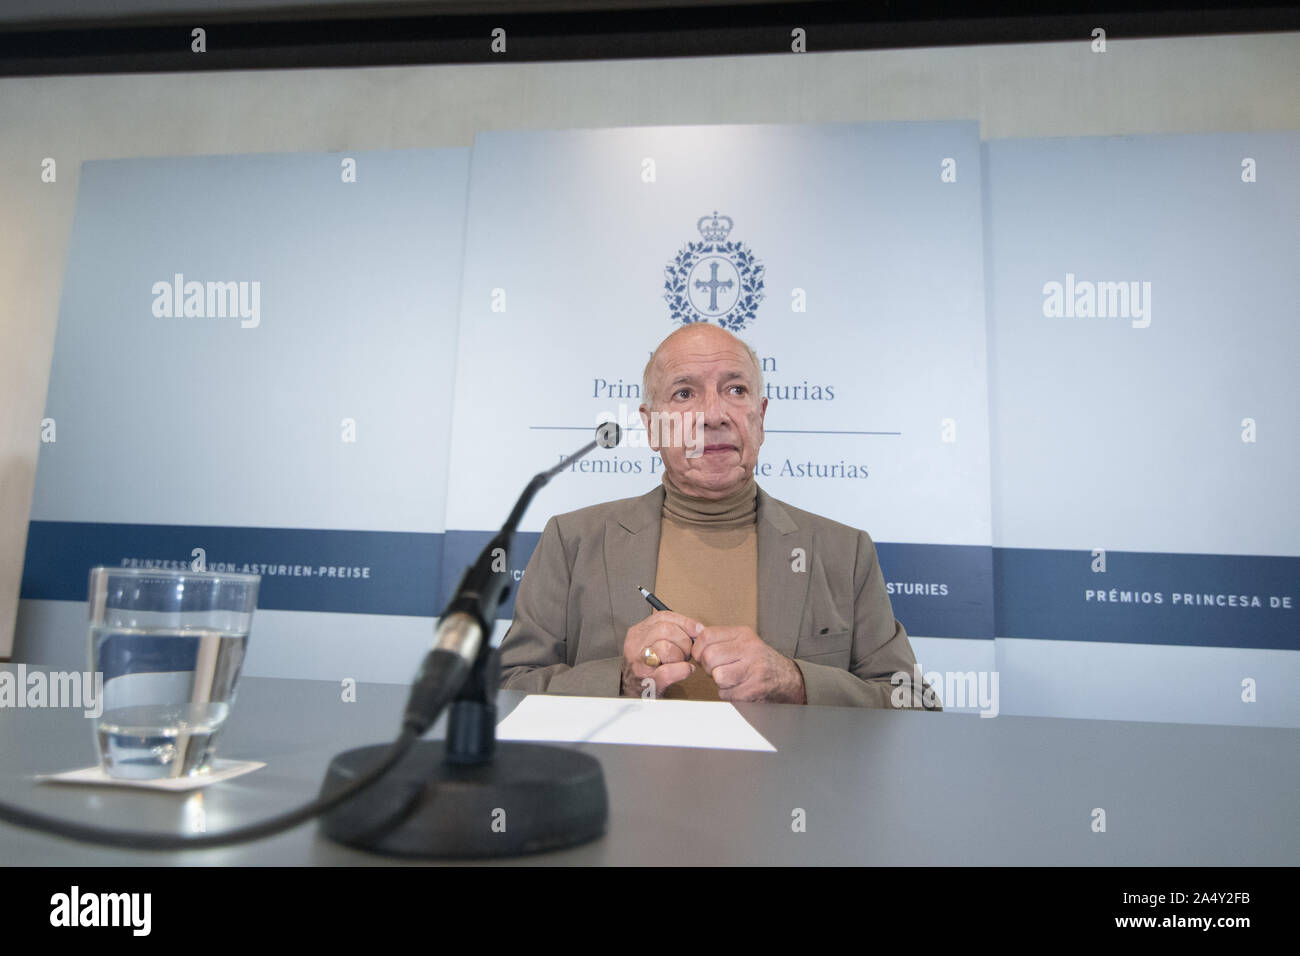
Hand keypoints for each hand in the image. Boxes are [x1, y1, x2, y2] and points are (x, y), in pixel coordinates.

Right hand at [621, 611, 703, 696]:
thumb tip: (697, 629)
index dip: (684, 622)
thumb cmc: (648, 669)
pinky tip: (685, 671)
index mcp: (638, 633)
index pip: (663, 617)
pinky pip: (668, 671)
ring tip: (681, 662)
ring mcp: (639, 663)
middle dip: (683, 641)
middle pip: (666, 630)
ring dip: (681, 656)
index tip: (697, 630)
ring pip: (666, 648)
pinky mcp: (647, 681)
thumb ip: (671, 633)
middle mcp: (635, 645)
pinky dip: (682, 670)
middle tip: (686, 652)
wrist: (634, 695)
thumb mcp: (654, 644)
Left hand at [692, 625, 806, 703]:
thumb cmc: (759, 661)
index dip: (698, 649)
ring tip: (731, 679)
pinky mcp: (754, 689)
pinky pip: (726, 693)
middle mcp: (749, 648)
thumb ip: (719, 640)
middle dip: (708, 668)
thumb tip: (691, 641)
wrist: (788, 679)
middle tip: (718, 670)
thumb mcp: (742, 642)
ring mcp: (754, 669)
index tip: (703, 656)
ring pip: (718, 676)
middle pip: (709, 657)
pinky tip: (739, 688)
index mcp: (743, 634)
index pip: (706, 636)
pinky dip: (728, 694)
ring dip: (719, 682)